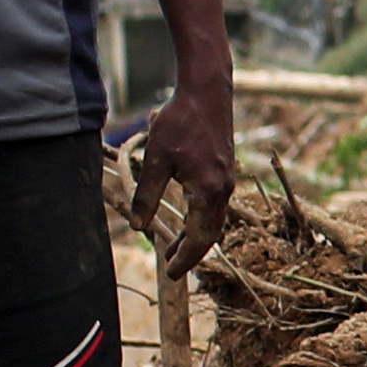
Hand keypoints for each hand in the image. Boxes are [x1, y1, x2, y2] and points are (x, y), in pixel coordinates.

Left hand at [129, 81, 236, 276]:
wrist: (207, 92)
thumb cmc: (180, 122)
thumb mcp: (156, 160)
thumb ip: (147, 195)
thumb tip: (139, 226)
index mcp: (207, 191)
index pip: (198, 237)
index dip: (184, 258)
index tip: (171, 275)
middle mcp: (223, 190)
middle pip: (210, 234)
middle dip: (191, 253)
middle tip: (173, 269)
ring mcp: (227, 180)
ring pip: (213, 220)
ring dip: (194, 236)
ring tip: (173, 249)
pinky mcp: (224, 170)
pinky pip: (215, 205)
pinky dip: (200, 219)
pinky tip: (186, 216)